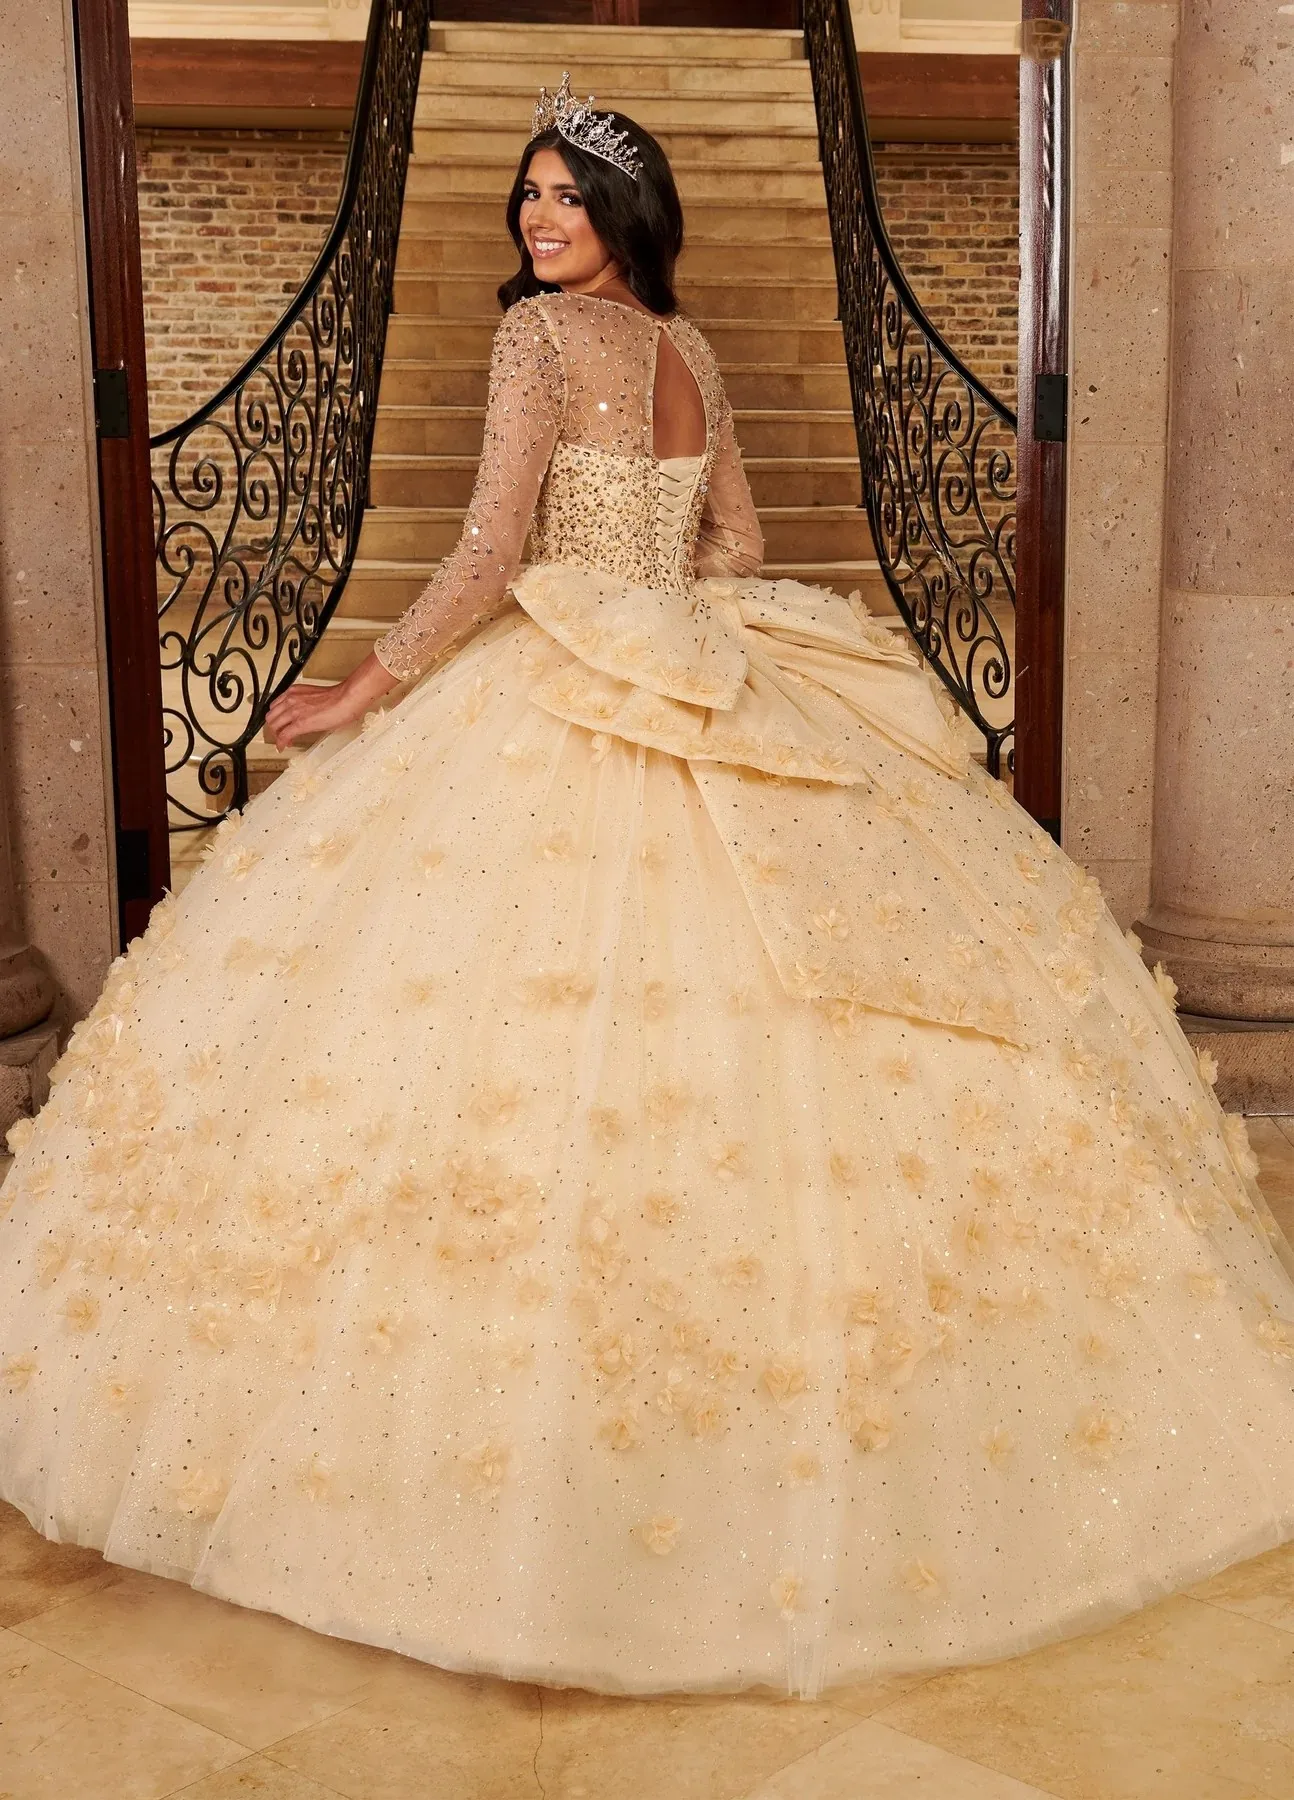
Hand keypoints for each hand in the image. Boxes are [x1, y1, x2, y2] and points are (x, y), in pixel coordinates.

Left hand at [265, 655, 398, 749]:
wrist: (346, 699)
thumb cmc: (338, 698)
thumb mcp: (315, 697)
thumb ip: (306, 703)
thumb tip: (308, 714)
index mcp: (294, 692)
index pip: (275, 705)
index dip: (276, 717)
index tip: (280, 724)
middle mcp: (291, 699)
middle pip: (271, 716)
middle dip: (274, 727)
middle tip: (280, 734)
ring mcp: (294, 711)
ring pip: (274, 725)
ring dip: (277, 735)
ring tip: (283, 741)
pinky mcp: (300, 723)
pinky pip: (283, 735)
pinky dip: (280, 743)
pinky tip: (283, 747)